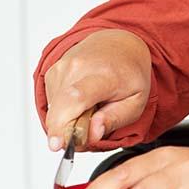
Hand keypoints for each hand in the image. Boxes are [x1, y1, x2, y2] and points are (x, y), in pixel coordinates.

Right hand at [43, 29, 151, 150]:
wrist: (119, 44)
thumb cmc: (129, 74)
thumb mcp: (136, 101)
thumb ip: (115, 120)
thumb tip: (92, 134)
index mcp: (104, 74)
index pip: (76, 98)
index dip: (62, 123)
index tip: (56, 145)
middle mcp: (78, 67)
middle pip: (60, 109)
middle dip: (67, 131)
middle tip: (89, 131)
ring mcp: (62, 67)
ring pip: (55, 110)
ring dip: (69, 120)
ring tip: (92, 108)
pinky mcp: (52, 72)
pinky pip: (53, 103)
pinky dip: (65, 109)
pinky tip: (82, 100)